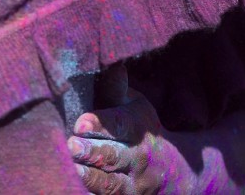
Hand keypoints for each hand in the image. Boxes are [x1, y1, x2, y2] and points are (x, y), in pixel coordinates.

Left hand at [71, 70, 194, 194]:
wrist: (174, 172)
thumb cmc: (141, 129)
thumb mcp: (135, 106)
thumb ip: (116, 89)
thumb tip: (112, 61)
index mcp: (137, 128)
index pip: (119, 125)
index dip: (100, 124)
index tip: (80, 123)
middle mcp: (137, 157)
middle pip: (113, 156)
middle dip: (92, 152)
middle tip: (70, 146)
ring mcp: (132, 184)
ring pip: (111, 184)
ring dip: (91, 178)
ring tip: (73, 169)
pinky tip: (74, 188)